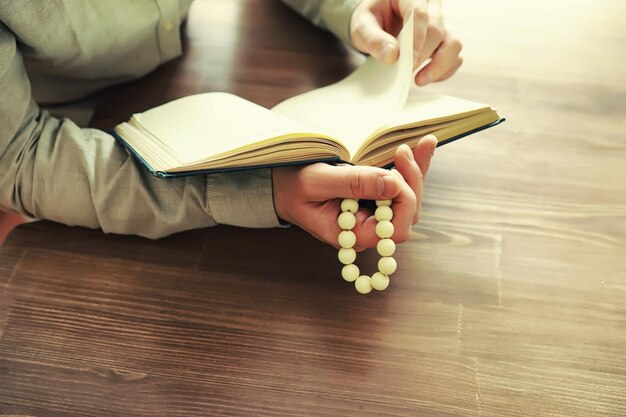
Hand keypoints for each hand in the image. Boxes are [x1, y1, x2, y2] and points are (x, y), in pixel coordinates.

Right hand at [272, 135, 436, 249]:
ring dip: (415, 172)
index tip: (394, 171)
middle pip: (408, 214)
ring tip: (421, 143)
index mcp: (352, 234)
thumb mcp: (317, 181)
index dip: (403, 202)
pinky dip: (410, 168)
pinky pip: (399, 188)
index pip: (395, 229)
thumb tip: (393, 183)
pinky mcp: (372, 198)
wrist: (278, 184)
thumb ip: (354, 183)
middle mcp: (366, 228)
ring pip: (407, 200)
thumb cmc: (290, 186)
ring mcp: (371, 214)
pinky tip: (422, 146)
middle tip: (403, 150)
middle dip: (413, 181)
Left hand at [349, 0, 462, 85]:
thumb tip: (392, 55)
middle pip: (436, 30)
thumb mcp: (362, 27)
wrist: (375, 24)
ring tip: (419, 80)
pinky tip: (425, 78)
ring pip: (453, 43)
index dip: (417, 39)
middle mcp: (431, 6)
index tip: (409, 62)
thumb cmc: (370, 21)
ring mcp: (440, 24)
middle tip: (405, 72)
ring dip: (440, 65)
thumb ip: (373, 39)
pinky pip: (454, 56)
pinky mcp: (444, 40)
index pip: (420, 14)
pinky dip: (443, 71)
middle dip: (422, 55)